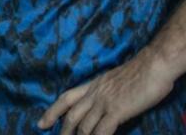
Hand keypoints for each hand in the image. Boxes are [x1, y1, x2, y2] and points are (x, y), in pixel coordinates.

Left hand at [38, 50, 174, 133]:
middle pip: (71, 115)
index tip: (41, 123)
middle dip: (63, 130)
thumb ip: (106, 91)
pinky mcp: (117, 110)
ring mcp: (104, 102)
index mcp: (92, 85)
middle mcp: (94, 94)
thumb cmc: (139, 72)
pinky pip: (102, 130)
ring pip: (83, 125)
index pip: (66, 98)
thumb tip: (104, 102)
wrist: (152, 65)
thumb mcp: (114, 80)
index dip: (52, 112)